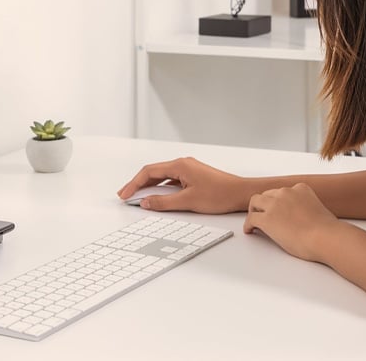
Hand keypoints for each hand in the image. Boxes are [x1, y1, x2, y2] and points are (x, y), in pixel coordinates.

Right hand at [117, 157, 246, 213]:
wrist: (241, 193)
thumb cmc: (220, 194)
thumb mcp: (188, 201)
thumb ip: (164, 202)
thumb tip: (146, 202)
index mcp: (179, 165)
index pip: (149, 172)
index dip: (134, 183)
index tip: (125, 194)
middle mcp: (182, 164)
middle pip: (153, 172)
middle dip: (138, 184)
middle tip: (125, 195)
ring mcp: (188, 169)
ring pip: (162, 176)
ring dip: (149, 186)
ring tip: (138, 196)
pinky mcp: (193, 176)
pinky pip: (172, 180)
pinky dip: (161, 187)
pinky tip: (157, 196)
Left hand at [244, 183, 340, 262]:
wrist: (325, 238)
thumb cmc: (327, 230)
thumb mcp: (318, 209)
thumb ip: (306, 207)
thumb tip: (301, 218)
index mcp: (300, 189)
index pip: (282, 192)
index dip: (277, 201)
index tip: (276, 208)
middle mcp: (286, 192)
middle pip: (267, 195)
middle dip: (264, 204)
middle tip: (263, 214)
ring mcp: (275, 204)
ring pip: (255, 202)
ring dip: (254, 211)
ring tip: (254, 220)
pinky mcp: (267, 218)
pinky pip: (251, 218)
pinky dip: (248, 225)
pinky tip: (250, 230)